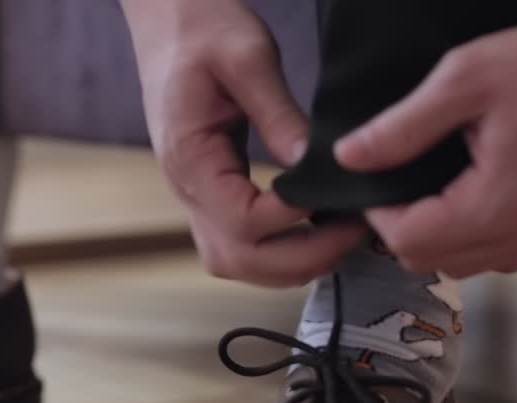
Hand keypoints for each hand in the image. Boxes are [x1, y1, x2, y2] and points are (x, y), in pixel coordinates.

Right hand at [121, 0, 366, 286]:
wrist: (167, 17)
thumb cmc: (201, 27)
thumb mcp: (248, 56)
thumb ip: (279, 113)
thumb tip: (313, 164)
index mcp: (189, 156)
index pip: (241, 221)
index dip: (292, 221)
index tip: (337, 200)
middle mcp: (185, 187)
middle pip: (234, 259)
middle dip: (297, 260)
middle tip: (350, 234)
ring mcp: (192, 194)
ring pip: (232, 261)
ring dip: (285, 264)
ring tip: (335, 236)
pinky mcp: (207, 192)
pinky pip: (236, 242)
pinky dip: (274, 250)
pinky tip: (310, 228)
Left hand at [335, 1, 516, 277]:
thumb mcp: (462, 80)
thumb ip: (401, 128)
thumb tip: (348, 158)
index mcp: (497, 206)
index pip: (410, 242)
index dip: (379, 216)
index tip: (371, 180)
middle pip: (431, 262)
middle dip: (401, 229)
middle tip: (393, 183)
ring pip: (463, 265)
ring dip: (434, 236)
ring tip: (426, 188)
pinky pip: (498, 254)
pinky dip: (469, 236)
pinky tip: (464, 193)